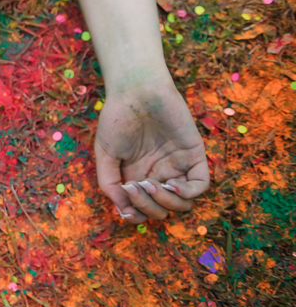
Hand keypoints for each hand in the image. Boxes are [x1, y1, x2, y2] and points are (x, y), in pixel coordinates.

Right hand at [94, 79, 209, 223]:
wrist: (136, 91)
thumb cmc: (117, 119)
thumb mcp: (105, 154)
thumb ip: (109, 183)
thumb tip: (123, 211)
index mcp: (137, 176)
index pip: (144, 209)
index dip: (137, 215)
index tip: (127, 209)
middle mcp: (159, 174)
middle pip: (163, 210)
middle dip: (148, 206)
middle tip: (135, 186)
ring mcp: (178, 166)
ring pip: (183, 204)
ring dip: (167, 202)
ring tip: (151, 184)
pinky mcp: (195, 156)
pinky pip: (200, 186)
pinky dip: (187, 192)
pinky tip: (170, 183)